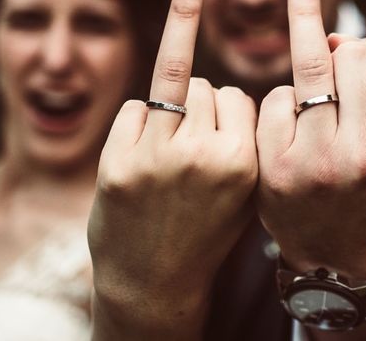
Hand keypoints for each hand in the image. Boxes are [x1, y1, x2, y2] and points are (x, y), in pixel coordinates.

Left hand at [89, 0, 257, 338]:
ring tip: (169, 144)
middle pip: (205, 86)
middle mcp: (202, 156)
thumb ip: (247, 138)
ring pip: (172, 83)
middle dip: (200, 105)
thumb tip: (227, 83)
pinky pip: (135, 106)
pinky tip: (142, 154)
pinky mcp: (117, 162)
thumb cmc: (205, 230)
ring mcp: (157, 157)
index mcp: (243, 163)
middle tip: (192, 146)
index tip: (222, 135)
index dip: (229, 113)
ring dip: (171, 104)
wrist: (154, 283)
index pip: (237, 96)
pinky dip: (139, 121)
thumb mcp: (244, 190)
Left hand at [256, 0, 365, 279]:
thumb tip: (340, 32)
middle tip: (337, 58)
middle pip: (353, 52)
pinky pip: (276, 97)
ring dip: (310, 44)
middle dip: (344, 46)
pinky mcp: (275, 168)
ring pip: (311, 62)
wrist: (340, 254)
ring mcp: (318, 163)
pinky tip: (290, 119)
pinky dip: (282, 99)